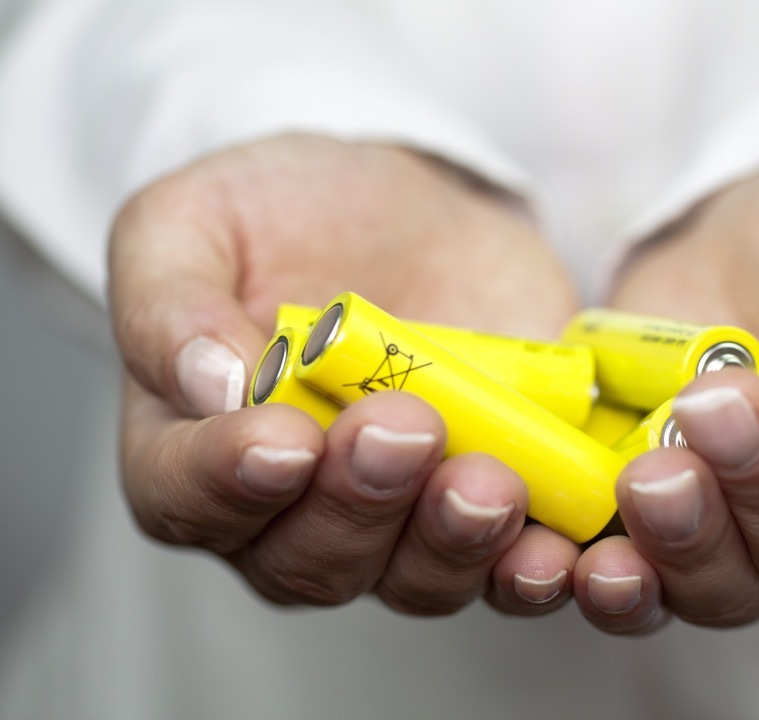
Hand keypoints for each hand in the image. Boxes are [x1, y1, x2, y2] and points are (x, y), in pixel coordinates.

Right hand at [109, 133, 582, 615]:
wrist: (414, 208)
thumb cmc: (286, 215)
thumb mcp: (195, 219)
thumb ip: (170, 300)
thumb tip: (210, 387)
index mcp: (197, 453)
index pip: (188, 502)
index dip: (231, 483)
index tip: (287, 437)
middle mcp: (296, 513)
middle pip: (310, 561)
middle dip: (361, 503)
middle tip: (405, 427)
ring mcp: (402, 521)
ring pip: (415, 580)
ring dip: (453, 541)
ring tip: (491, 481)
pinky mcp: (496, 507)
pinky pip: (512, 568)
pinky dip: (536, 567)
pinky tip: (558, 544)